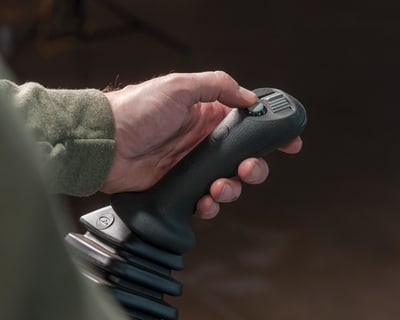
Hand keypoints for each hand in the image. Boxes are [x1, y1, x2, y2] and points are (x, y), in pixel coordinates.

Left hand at [101, 71, 301, 217]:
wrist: (104, 144)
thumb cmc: (135, 111)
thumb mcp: (179, 87)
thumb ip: (218, 87)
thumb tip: (250, 98)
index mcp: (208, 116)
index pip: (249, 124)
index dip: (271, 133)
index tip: (290, 141)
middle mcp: (204, 142)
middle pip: (245, 159)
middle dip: (255, 167)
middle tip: (249, 168)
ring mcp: (194, 167)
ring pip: (229, 183)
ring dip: (232, 188)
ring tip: (219, 187)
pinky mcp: (181, 188)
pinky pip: (205, 201)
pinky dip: (210, 205)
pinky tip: (203, 201)